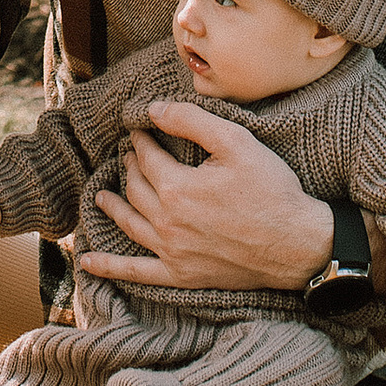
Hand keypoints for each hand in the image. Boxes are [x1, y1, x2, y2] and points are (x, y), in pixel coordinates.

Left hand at [95, 102, 334, 291]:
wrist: (297, 245)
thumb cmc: (272, 191)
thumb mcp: (237, 143)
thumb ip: (192, 121)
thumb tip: (153, 109)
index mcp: (176, 188)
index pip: (147, 157)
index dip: (141, 140)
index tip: (139, 130)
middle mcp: (166, 222)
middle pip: (136, 188)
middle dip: (130, 167)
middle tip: (129, 156)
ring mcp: (171, 252)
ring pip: (130, 223)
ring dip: (112, 207)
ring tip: (101, 196)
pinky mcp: (181, 275)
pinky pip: (136, 272)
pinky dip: (109, 267)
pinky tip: (87, 263)